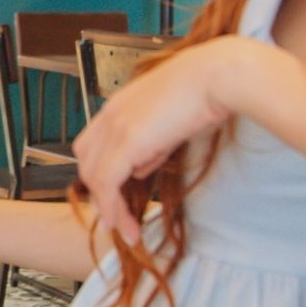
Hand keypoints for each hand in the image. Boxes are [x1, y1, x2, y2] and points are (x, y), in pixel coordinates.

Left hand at [70, 36, 252, 242]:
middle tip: (118, 217)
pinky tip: (124, 224)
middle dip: (99, 192)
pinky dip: (112, 207)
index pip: (94, 145)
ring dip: (109, 208)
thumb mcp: (172, 123)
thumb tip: (140, 169)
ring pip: (94, 176)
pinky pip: (106, 182)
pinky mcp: (126, 141)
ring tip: (127, 230)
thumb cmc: (207, 92)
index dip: (100, 173)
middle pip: (87, 161)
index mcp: (120, 105)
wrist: (218, 76)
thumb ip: (151, 147)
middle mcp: (110, 114)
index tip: (114, 197)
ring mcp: (115, 126)